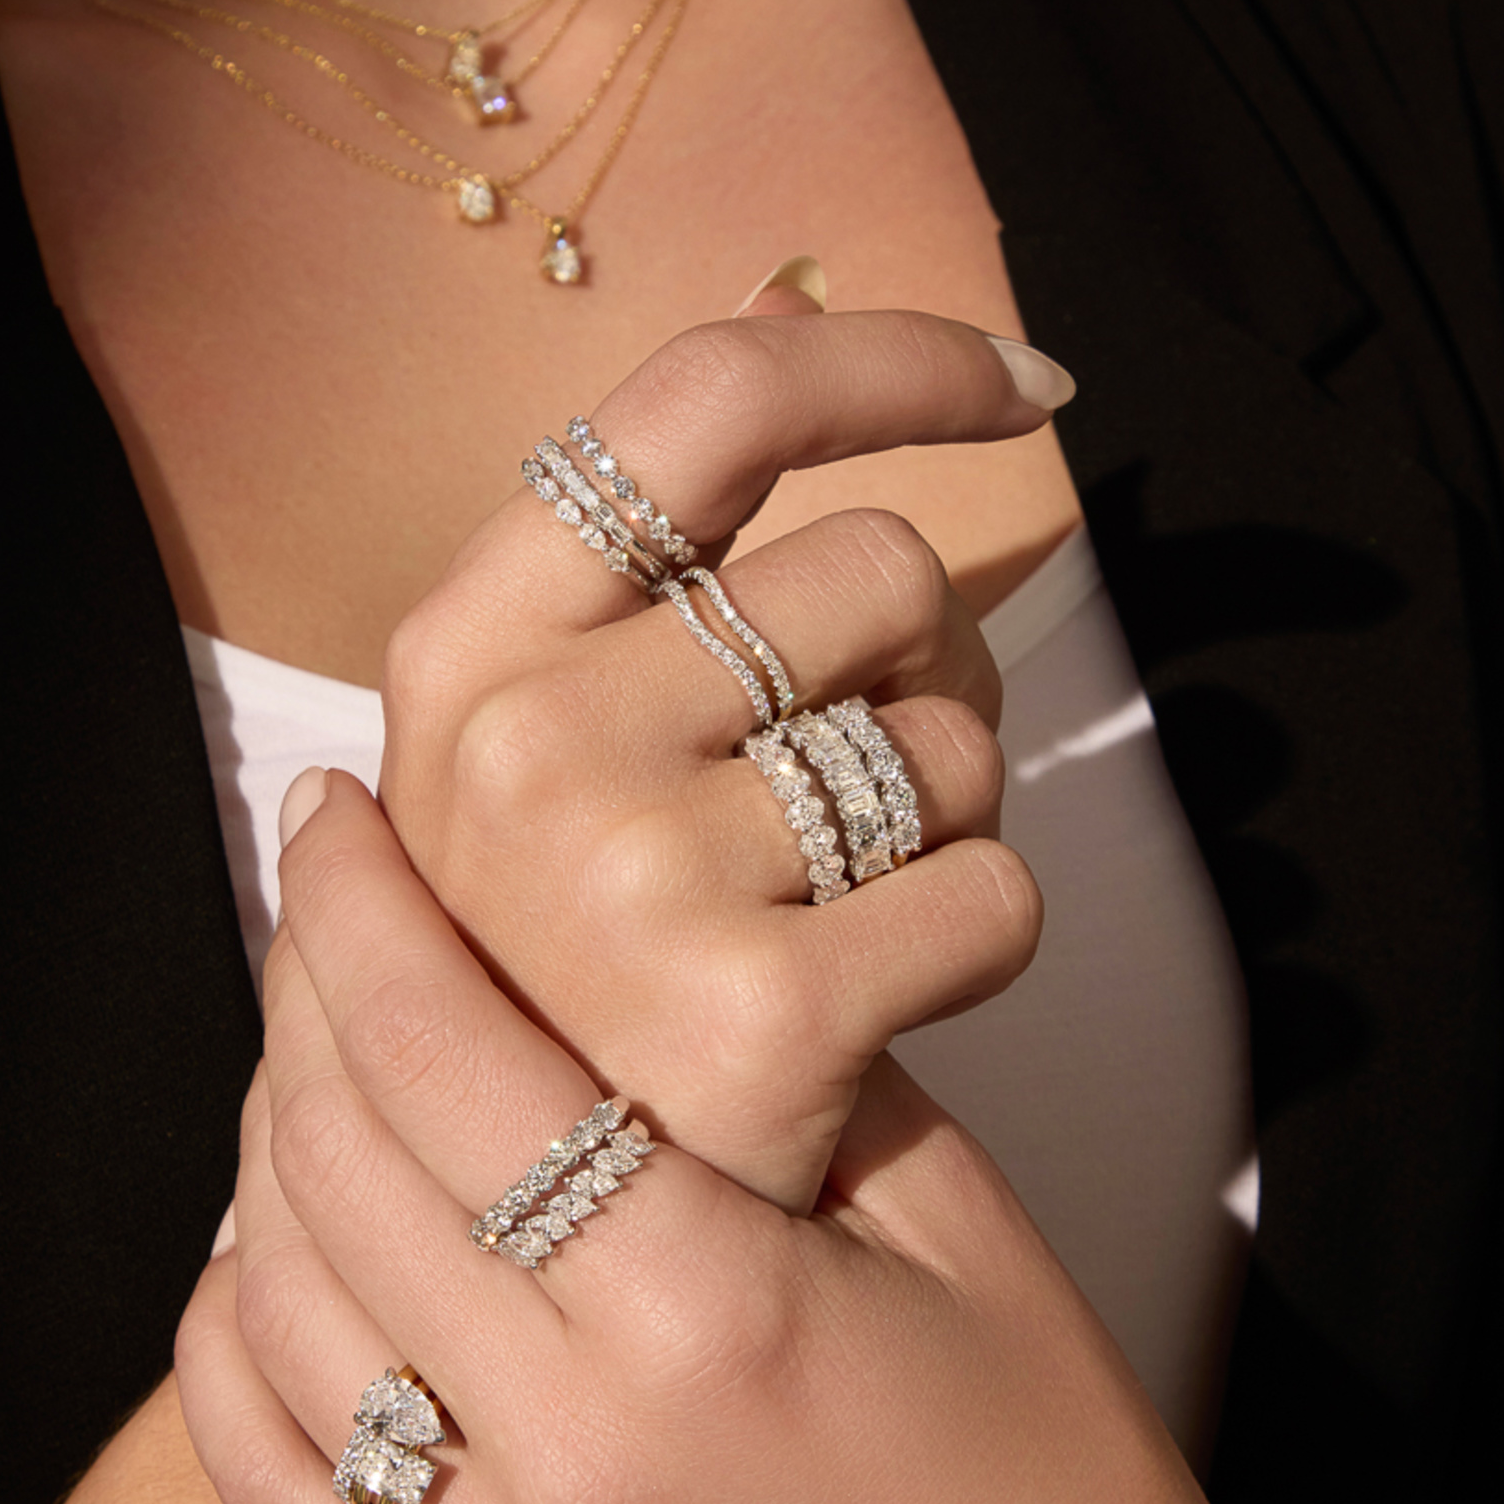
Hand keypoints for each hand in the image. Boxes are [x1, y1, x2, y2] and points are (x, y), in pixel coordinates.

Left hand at [178, 775, 1380, 1503]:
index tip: (339, 817)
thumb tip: (639, 940)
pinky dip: (237, 1335)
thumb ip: (788, 1073)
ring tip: (313, 1042)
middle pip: (338, 1161)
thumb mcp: (948, 1218)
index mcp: (705, 1321)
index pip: (452, 1062)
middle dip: (304, 988)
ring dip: (265, 1142)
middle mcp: (569, 1460)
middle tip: (325, 894)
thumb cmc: (1043, 1471)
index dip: (365, 912)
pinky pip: (280, 1483)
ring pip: (276, 1307)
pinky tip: (271, 1236)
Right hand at [376, 306, 1063, 1210]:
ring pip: (953, 735)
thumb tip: (789, 276)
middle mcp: (525, 738)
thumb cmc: (589, 936)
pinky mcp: (755, 1017)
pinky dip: (981, 936)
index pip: (708, 396)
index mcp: (472, 638)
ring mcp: (629, 879)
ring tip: (832, 899)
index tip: (1030, 385)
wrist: (540, 1227)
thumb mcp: (565, 716)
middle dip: (923, 663)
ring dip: (946, 808)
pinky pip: (999, 888)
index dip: (894, 360)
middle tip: (844, 781)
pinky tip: (876, 999)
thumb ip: (664, 529)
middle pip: (882, 567)